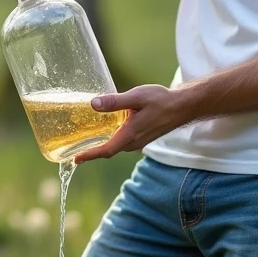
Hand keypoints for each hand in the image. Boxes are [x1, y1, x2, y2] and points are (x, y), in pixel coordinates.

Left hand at [73, 85, 193, 163]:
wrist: (182, 107)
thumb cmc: (161, 100)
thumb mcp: (136, 97)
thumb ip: (115, 101)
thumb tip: (93, 104)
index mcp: (130, 134)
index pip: (106, 150)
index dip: (89, 155)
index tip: (75, 159)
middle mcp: (134, 142)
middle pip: (109, 150)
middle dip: (93, 151)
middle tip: (76, 149)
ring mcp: (139, 141)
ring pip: (117, 146)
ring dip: (103, 145)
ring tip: (88, 140)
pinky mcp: (143, 137)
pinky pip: (124, 142)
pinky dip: (113, 140)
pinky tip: (109, 130)